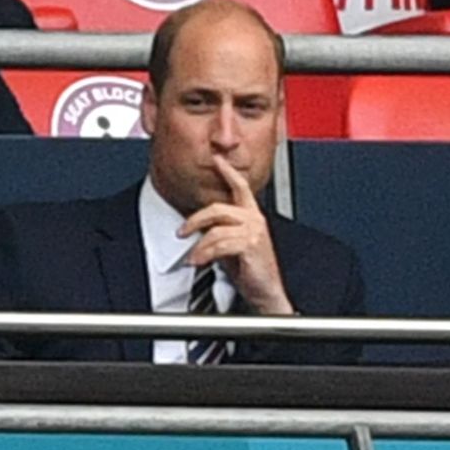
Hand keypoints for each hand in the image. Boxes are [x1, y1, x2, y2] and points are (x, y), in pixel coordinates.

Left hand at [180, 155, 292, 314]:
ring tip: (192, 257)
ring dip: (198, 245)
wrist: (266, 292)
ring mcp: (254, 232)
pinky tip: (199, 262)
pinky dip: (204, 254)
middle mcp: (254, 220)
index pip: (240, 187)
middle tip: (182, 231)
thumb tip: (198, 229)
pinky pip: (219, 244)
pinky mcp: (251, 245)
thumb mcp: (233, 246)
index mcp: (251, 216)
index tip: (217, 158)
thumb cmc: (252, 271)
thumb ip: (220, 232)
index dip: (228, 171)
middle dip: (195, 219)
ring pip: (216, 229)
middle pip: (218, 208)